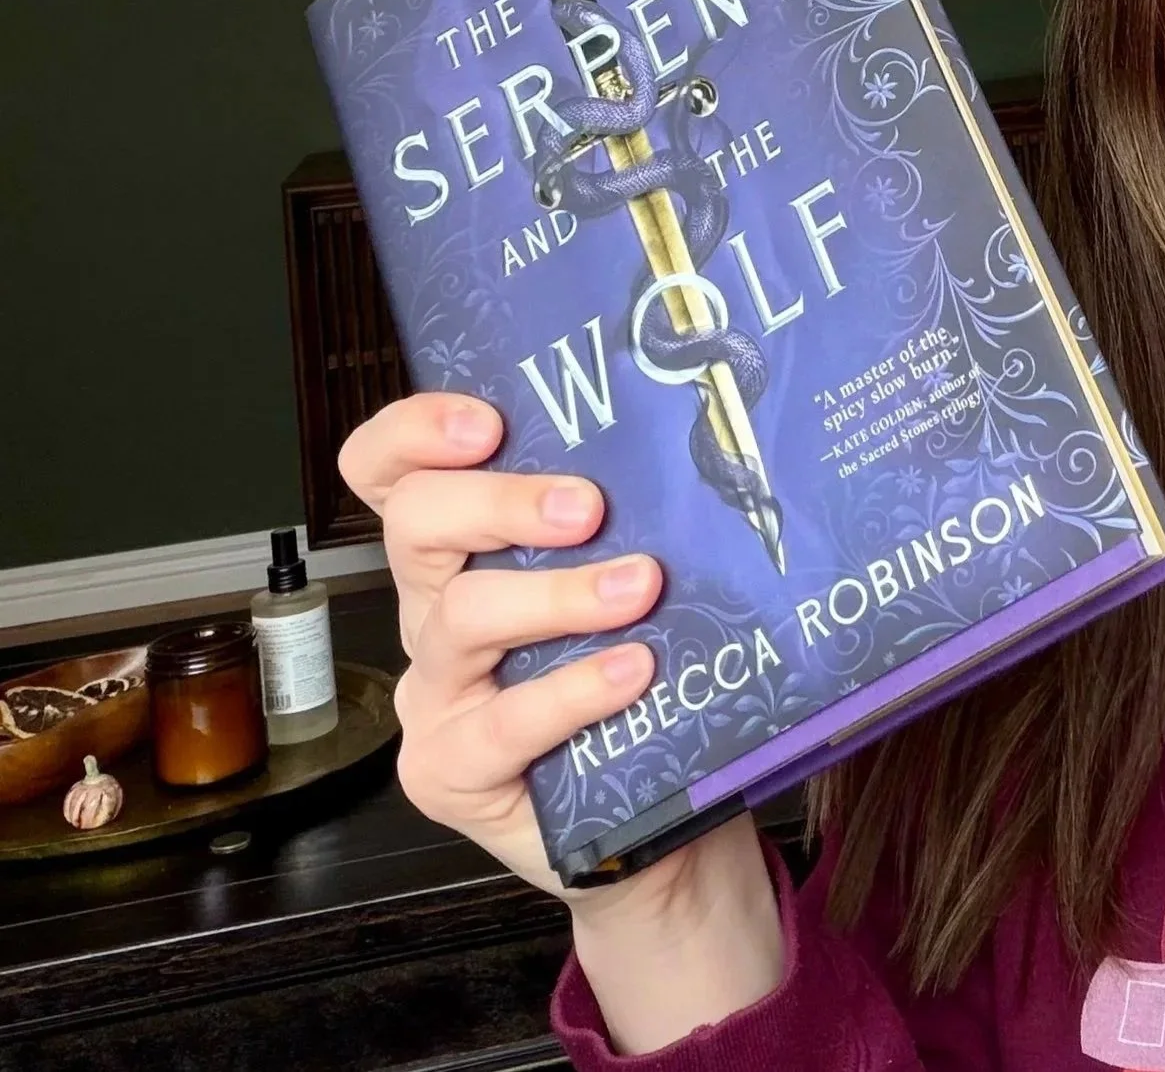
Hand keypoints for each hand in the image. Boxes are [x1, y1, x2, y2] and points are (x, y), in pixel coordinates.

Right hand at [344, 394, 782, 1045]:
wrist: (651, 822)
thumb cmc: (640, 682)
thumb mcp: (624, 586)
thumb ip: (626, 524)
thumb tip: (696, 445)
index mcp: (461, 552)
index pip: (391, 472)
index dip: (415, 433)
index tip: (490, 420)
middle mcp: (434, 611)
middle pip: (416, 525)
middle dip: (498, 502)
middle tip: (586, 507)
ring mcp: (435, 693)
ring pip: (463, 616)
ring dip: (557, 594)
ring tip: (639, 588)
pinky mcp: (448, 770)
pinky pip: (501, 722)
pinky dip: (572, 691)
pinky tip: (631, 671)